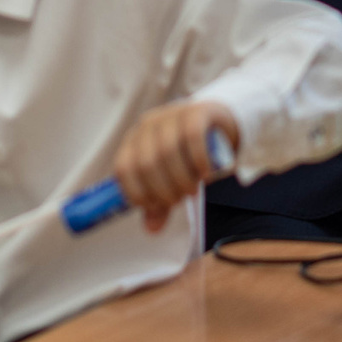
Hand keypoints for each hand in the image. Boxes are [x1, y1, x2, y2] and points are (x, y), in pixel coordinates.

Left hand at [114, 99, 237, 231]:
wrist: (218, 124)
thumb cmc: (187, 155)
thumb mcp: (171, 179)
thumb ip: (160, 202)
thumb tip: (151, 230)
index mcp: (134, 141)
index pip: (123, 168)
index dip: (136, 192)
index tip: (154, 207)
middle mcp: (149, 125)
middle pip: (147, 163)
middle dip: (162, 190)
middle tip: (178, 200)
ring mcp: (171, 115)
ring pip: (168, 152)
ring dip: (181, 179)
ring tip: (192, 190)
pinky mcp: (196, 112)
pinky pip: (192, 138)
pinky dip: (199, 161)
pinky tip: (206, 175)